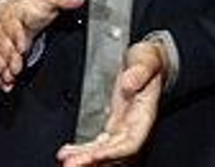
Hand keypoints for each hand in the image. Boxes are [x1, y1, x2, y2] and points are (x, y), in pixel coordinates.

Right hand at [0, 0, 84, 90]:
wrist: (5, 7)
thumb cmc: (28, 8)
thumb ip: (62, 0)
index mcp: (16, 14)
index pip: (14, 25)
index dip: (18, 37)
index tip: (22, 47)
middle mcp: (3, 27)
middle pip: (4, 43)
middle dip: (10, 57)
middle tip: (16, 69)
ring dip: (1, 67)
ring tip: (8, 78)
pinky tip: (0, 83)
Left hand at [55, 40, 167, 165]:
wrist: (147, 60)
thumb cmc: (149, 60)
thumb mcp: (146, 59)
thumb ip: (140, 71)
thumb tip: (128, 84)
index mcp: (144, 115)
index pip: (131, 143)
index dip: (113, 153)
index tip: (95, 156)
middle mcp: (133, 127)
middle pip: (114, 152)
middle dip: (93, 160)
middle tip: (72, 164)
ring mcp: (122, 128)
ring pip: (103, 150)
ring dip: (85, 158)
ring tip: (66, 160)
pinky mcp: (112, 125)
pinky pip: (97, 143)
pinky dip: (83, 150)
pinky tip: (68, 152)